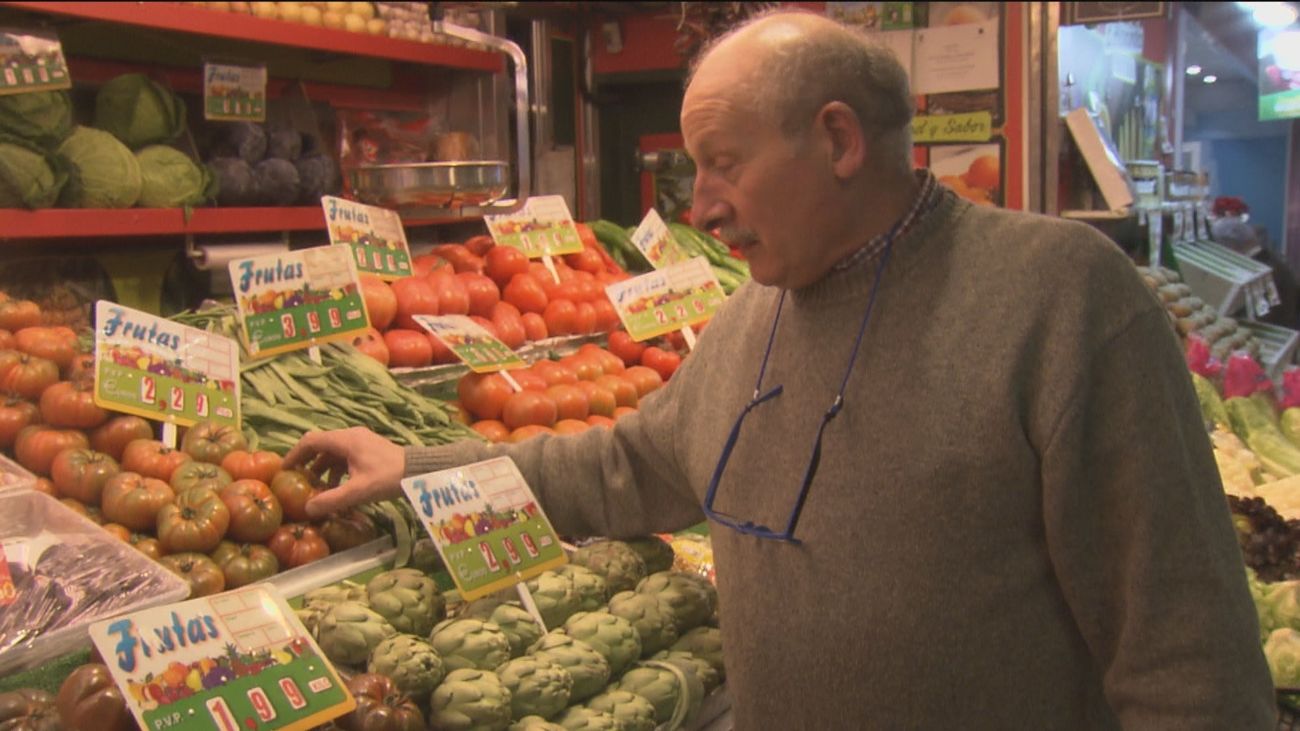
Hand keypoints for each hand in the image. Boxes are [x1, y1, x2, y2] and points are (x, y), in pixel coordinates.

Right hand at [283, 427, 405, 518]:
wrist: (419, 471)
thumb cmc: (388, 478)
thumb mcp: (358, 491)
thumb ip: (332, 500)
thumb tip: (307, 509)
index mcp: (346, 440)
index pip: (310, 441)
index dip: (294, 454)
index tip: (283, 469)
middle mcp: (351, 436)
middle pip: (320, 445)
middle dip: (306, 462)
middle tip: (296, 480)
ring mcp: (361, 441)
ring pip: (332, 451)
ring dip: (321, 467)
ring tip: (315, 487)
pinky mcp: (368, 449)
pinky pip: (344, 456)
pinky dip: (335, 469)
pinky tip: (336, 487)